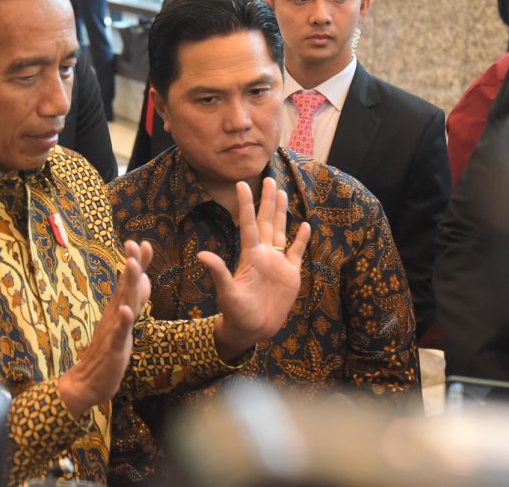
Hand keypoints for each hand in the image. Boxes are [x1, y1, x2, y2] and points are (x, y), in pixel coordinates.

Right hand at [57, 241, 151, 417]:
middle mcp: (113, 314)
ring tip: (131, 265)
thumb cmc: (108, 352)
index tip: (143, 243)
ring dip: (127, 284)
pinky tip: (125, 310)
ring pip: (122, 303)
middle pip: (125, 286)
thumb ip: (134, 301)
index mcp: (118, 309)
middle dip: (132, 265)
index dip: (136, 263)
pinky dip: (123, 321)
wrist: (88, 382)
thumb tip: (145, 278)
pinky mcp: (112, 347)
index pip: (128, 282)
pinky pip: (118, 333)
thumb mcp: (125, 324)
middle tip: (134, 244)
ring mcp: (112, 329)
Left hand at [200, 178, 309, 360]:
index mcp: (250, 256)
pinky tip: (306, 226)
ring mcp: (278, 263)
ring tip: (283, 193)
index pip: (247, 224)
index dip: (246, 204)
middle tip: (269, 179)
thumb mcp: (227, 292)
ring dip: (282, 213)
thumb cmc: (236, 313)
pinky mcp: (291, 274)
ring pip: (280, 231)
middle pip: (266, 221)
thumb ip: (218, 272)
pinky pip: (296, 252)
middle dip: (267, 201)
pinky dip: (302, 240)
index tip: (242, 184)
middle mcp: (264, 254)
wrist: (252, 329)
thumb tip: (202, 255)